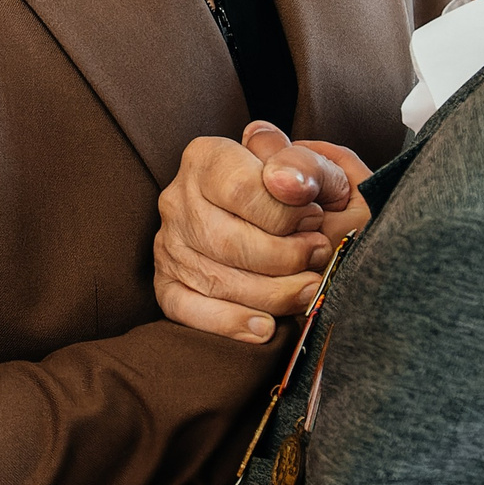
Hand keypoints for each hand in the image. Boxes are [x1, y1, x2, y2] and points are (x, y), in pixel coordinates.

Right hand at [155, 122, 372, 343]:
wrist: (274, 214)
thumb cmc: (296, 190)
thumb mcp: (310, 166)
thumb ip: (305, 166)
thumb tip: (288, 184)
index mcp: (205, 158)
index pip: (242, 189)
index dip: (288, 212)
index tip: (315, 216)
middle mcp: (178, 198)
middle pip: (229, 241)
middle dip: (286, 257)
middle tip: (317, 255)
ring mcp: (168, 243)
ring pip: (216, 280)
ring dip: (274, 294)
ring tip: (309, 288)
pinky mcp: (166, 282)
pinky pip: (187, 311)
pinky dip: (230, 323)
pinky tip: (265, 326)